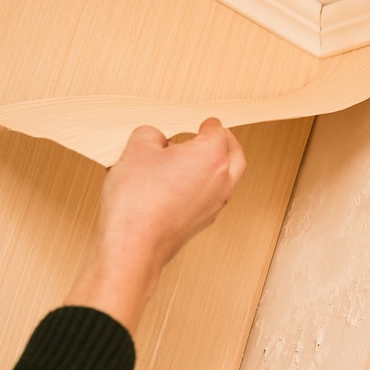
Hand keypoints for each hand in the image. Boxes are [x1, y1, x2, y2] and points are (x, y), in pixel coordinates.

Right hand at [64, 118, 245, 331]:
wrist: (134, 246)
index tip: (201, 123)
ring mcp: (215, 204)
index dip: (206, 124)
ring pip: (227, 178)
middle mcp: (221, 181)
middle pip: (235, 155)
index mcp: (212, 157)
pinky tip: (180, 185)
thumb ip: (150, 135)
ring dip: (217, 166)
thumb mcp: (136, 150)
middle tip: (213, 136)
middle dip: (226, 143)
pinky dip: (205, 186)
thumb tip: (156, 140)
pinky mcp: (204, 222)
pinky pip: (213, 196)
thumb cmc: (137, 201)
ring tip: (191, 160)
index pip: (217, 131)